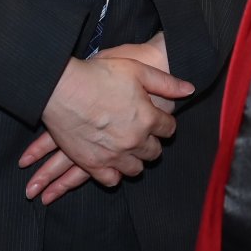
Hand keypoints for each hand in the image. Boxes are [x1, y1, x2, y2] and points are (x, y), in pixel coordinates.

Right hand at [23, 52, 192, 202]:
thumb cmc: (99, 75)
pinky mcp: (92, 163)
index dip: (165, 123)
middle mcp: (134, 141)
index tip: (159, 120)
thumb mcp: (137, 70)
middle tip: (144, 134)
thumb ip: (166, 83)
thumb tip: (189, 90)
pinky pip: (111, 180)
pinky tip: (113, 165)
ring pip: (136, 169)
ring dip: (136, 160)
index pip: (169, 129)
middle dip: (152, 142)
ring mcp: (113, 155)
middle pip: (154, 152)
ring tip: (130, 150)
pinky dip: (115, 174)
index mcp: (148, 118)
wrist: (61, 88)